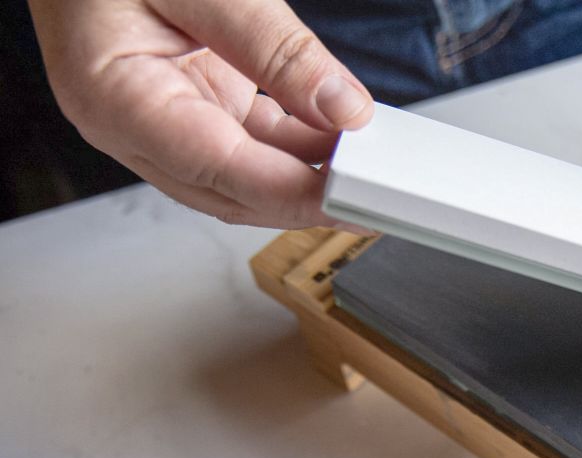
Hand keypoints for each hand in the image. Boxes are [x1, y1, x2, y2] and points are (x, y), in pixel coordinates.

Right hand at [26, 0, 373, 228]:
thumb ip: (272, 44)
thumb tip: (341, 105)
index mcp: (113, 99)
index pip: (220, 172)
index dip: (293, 195)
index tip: (352, 198)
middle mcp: (132, 122)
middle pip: (235, 192)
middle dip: (309, 198)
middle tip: (377, 192)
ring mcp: (162, 115)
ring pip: (249, 174)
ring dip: (310, 172)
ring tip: (368, 160)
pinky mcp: (191, 99)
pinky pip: (253, 140)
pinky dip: (300, 143)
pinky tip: (341, 135)